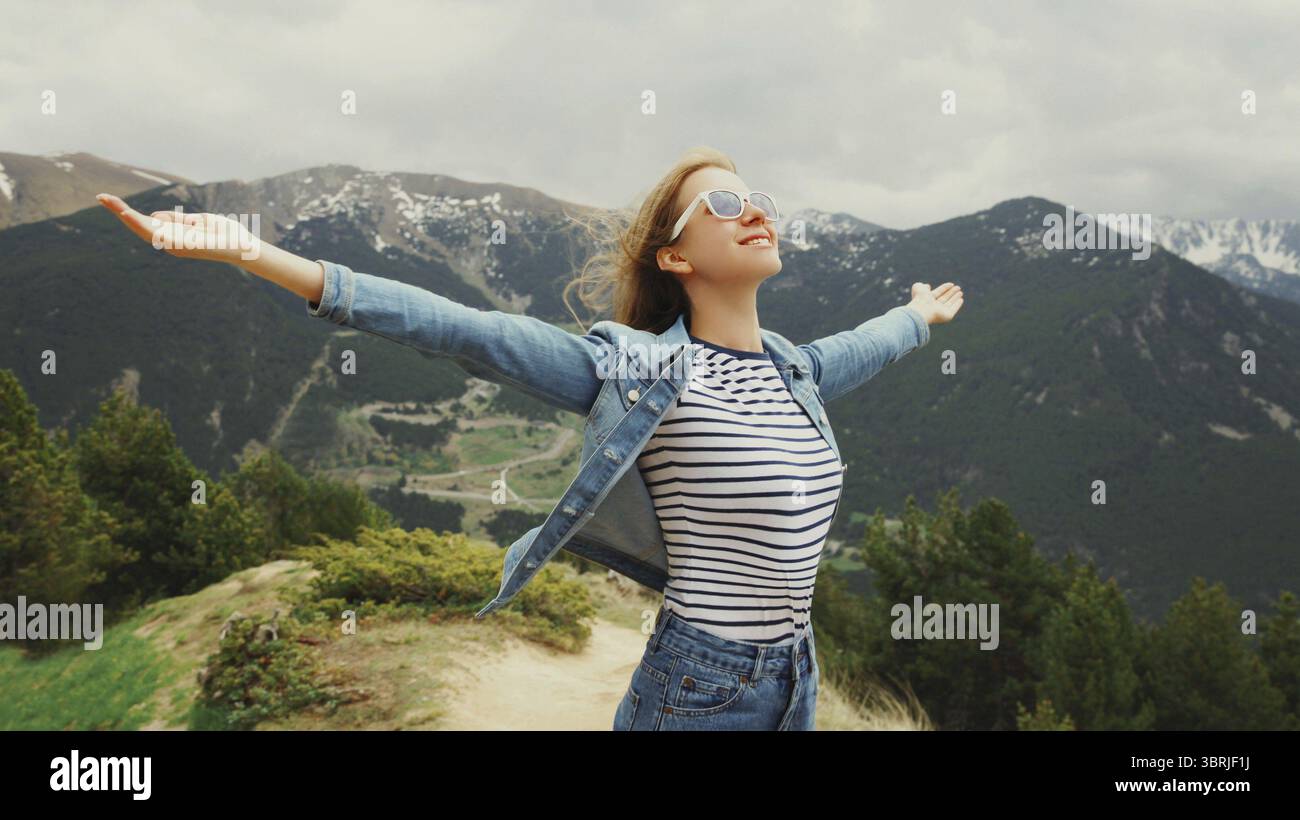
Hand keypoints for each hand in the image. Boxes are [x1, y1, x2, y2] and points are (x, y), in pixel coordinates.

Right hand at [95, 193, 259, 262]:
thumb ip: (178, 219)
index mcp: (173, 236)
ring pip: (143, 229)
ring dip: (125, 215)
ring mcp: (174, 245)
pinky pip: (159, 235)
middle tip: (100, 196)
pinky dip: (142, 225)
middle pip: (139, 225)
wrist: (244, 246)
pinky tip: (129, 215)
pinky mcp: (181, 245)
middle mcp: (170, 242)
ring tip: (108, 201)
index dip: (127, 212)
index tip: (108, 199)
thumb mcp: (198, 221)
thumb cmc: (224, 234)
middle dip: (119, 211)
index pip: (145, 222)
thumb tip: (156, 215)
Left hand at [906, 281, 963, 324]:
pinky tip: (961, 300)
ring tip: (961, 292)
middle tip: (958, 287)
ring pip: (949, 303)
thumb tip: (927, 286)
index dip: (944, 288)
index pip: (938, 293)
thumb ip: (921, 285)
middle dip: (951, 293)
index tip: (951, 284)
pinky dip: (957, 305)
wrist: (922, 310)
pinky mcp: (947, 316)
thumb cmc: (919, 299)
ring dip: (955, 298)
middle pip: (944, 298)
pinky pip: (953, 309)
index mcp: (927, 300)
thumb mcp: (918, 288)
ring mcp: (940, 311)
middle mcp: (934, 306)